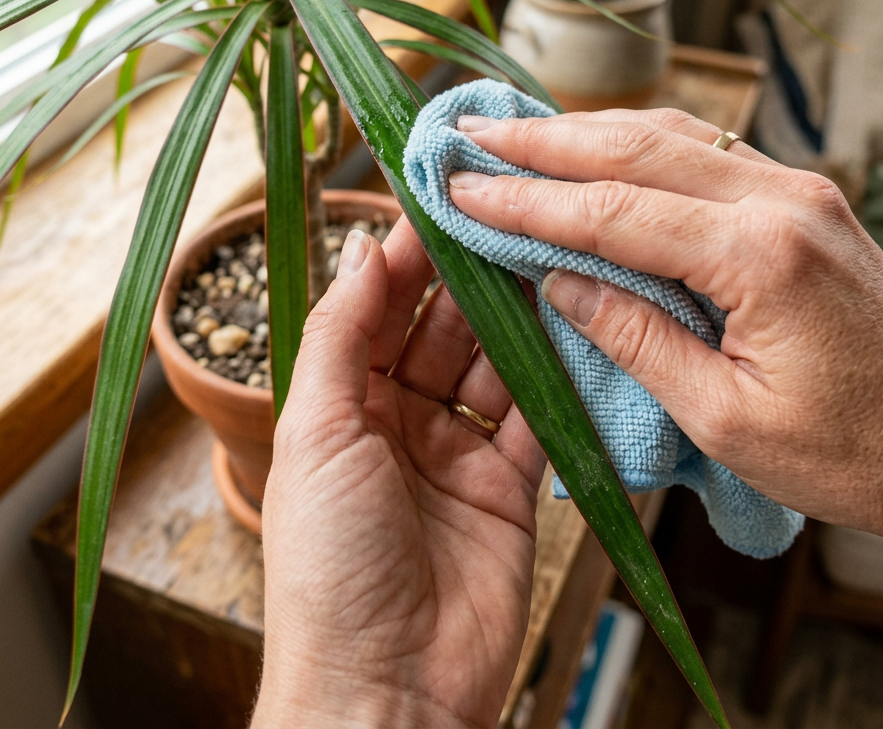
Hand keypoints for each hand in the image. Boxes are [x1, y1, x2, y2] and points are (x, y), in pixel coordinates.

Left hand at [252, 218, 544, 728]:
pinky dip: (551, 377)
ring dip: (512, 319)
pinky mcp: (510, 487)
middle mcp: (397, 423)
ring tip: (541, 259)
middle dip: (466, 279)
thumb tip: (362, 242)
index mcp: (338, 408)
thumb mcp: (314, 433)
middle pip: (438, 330)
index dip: (405, 258)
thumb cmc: (329, 566)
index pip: (376, 311)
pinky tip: (568, 328)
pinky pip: (533, 417)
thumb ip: (340, 334)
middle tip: (503, 221)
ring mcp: (456, 453)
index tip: (438, 202)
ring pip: (491, 365)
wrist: (389, 693)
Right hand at [448, 108, 882, 586]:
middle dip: (543, 141)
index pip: (612, 211)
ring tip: (517, 134)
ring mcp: (800, 191)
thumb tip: (556, 281)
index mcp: (760, 256)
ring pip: (673, 135)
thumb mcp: (725, 418)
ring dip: (588, 132)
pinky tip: (598, 152)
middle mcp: (782, 200)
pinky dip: (639, 146)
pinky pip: (706, 155)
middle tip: (470, 134)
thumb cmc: (851, 455)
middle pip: (637, 147)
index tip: (461, 187)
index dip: (527, 200)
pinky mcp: (806, 201)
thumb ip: (634, 339)